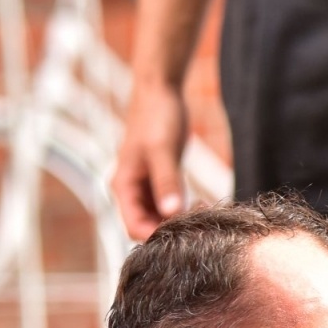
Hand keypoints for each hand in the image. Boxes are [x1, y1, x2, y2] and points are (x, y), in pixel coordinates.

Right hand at [110, 76, 189, 241]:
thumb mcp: (163, 150)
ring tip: (204, 213)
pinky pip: (169, 206)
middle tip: (201, 224)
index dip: (158, 236)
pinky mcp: (159, 181)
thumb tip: (171, 212)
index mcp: (123, 186)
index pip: (134, 228)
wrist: (160, 92)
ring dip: (179, 221)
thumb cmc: (158, 117)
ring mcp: (144, 186)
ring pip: (159, 218)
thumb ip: (167, 182)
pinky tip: (203, 204)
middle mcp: (131, 190)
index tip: (187, 233)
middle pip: (147, 226)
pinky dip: (183, 210)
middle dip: (172, 231)